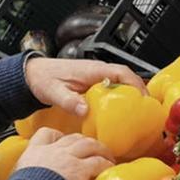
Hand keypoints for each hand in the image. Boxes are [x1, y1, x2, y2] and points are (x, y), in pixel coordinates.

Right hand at [14, 128, 113, 179]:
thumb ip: (28, 178)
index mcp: (35, 152)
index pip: (45, 134)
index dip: (57, 136)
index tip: (62, 140)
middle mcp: (52, 150)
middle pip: (73, 137)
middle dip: (84, 141)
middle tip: (91, 148)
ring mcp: (67, 157)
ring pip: (89, 144)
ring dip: (100, 149)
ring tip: (106, 155)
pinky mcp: (80, 168)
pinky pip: (98, 162)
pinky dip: (105, 164)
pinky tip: (109, 168)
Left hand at [24, 57, 145, 116]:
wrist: (33, 74)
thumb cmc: (43, 79)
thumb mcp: (53, 92)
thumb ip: (68, 101)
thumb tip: (84, 110)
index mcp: (92, 70)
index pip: (122, 72)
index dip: (136, 85)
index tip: (143, 99)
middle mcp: (97, 70)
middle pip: (127, 76)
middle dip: (139, 90)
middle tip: (146, 108)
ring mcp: (96, 75)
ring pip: (121, 80)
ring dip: (131, 92)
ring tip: (138, 110)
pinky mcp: (92, 81)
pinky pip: (112, 85)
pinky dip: (121, 94)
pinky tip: (120, 108)